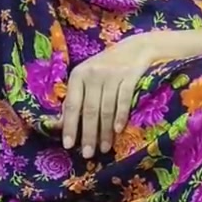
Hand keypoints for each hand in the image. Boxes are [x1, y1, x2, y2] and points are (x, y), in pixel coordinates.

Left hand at [62, 34, 158, 157]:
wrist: (138, 48)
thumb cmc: (109, 67)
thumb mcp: (89, 77)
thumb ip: (78, 96)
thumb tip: (63, 123)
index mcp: (79, 75)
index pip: (72, 105)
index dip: (70, 126)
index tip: (69, 145)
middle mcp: (94, 74)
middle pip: (89, 110)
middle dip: (88, 134)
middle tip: (88, 154)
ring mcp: (113, 74)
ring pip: (106, 108)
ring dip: (105, 131)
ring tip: (104, 148)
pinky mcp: (131, 75)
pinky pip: (124, 100)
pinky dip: (121, 116)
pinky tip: (118, 130)